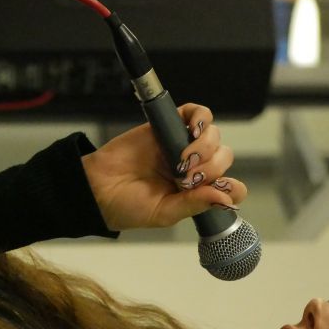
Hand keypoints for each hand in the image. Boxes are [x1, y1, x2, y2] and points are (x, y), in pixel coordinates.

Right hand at [80, 103, 247, 231]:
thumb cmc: (127, 206)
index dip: (230, 187)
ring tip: (181, 161)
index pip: (230, 186)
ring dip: (205, 148)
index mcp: (196, 193)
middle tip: (186, 179)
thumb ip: (194, 204)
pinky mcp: (169, 126)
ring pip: (214, 137)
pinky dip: (201, 119)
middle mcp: (193, 169)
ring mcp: (182, 146)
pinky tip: (193, 131)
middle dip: (211, 169)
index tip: (215, 190)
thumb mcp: (165, 213)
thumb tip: (225, 198)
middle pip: (224, 158)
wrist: (98, 187)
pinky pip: (198, 114)